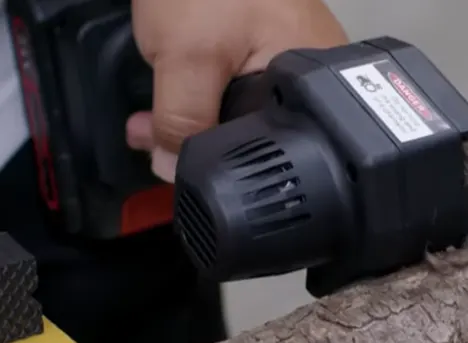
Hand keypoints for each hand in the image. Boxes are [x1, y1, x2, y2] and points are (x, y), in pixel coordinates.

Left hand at [125, 0, 347, 181]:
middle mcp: (310, 73)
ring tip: (151, 119)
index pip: (270, 149)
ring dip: (193, 118)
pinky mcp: (269, 41)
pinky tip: (173, 90)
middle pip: (256, 131)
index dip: (220, 161)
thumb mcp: (187, 59)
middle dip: (198, 140)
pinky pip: (237, 83)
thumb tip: (176, 172)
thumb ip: (182, 123)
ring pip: (241, 109)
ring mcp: (290, 55)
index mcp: (311, 83)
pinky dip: (201, 92)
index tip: (172, 162)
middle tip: (152, 139)